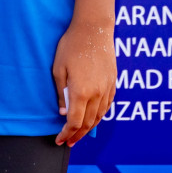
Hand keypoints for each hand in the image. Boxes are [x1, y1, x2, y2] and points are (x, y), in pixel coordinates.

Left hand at [52, 18, 114, 145]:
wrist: (94, 29)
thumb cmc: (71, 46)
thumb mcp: (58, 69)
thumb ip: (61, 93)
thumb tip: (63, 112)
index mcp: (82, 92)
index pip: (75, 122)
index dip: (67, 134)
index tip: (59, 140)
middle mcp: (97, 94)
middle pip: (88, 123)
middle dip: (77, 135)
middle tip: (68, 142)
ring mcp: (107, 89)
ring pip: (100, 117)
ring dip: (89, 128)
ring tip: (79, 134)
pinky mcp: (113, 83)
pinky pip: (107, 106)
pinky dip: (100, 116)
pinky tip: (93, 118)